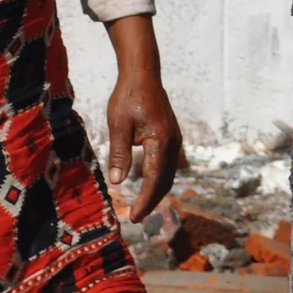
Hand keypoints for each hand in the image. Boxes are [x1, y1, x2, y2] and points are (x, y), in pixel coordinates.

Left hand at [103, 15, 183, 220]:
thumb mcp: (118, 125)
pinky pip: (166, 164)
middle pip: (165, 181)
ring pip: (168, 174)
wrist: (143, 75)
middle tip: (136, 217)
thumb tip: (118, 182)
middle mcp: (173, 144)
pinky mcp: (171, 137)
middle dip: (152, 200)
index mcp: (161, 142)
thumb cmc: (128, 97)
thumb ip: (119, 154)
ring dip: (156, 191)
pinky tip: (145, 184)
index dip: (145, 200)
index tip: (134, 216)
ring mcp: (174, 141)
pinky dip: (158, 178)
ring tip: (141, 206)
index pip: (154, 180)